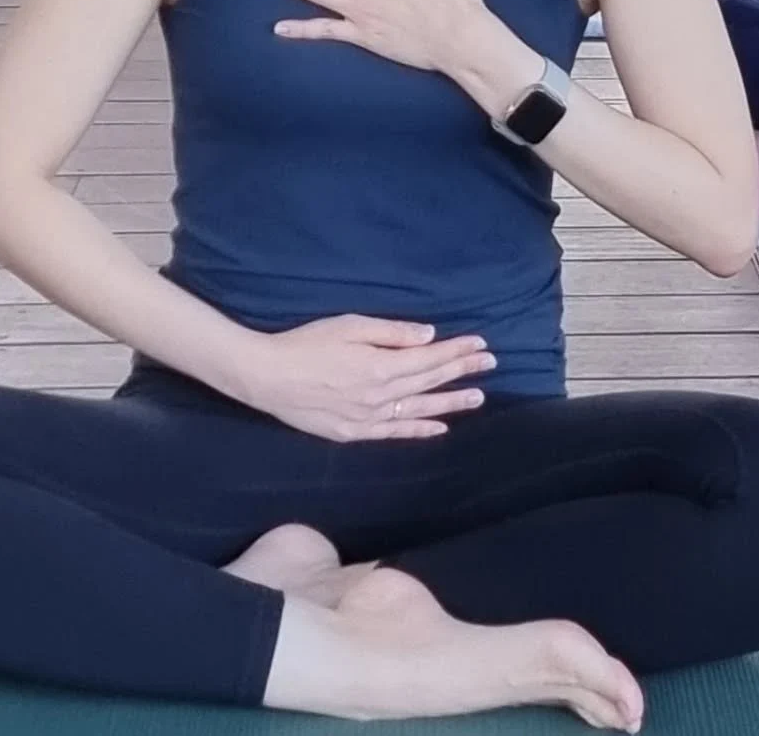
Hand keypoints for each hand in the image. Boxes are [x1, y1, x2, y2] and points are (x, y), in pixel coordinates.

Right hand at [237, 316, 495, 440]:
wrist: (266, 376)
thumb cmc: (307, 343)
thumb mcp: (351, 325)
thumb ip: (392, 332)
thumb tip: (430, 335)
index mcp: (381, 366)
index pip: (430, 358)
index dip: (458, 350)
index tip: (482, 345)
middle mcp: (380, 396)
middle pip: (430, 382)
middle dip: (462, 371)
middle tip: (492, 364)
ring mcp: (367, 418)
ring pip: (419, 410)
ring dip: (450, 403)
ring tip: (478, 398)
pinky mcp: (352, 432)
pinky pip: (394, 433)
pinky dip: (419, 431)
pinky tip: (440, 428)